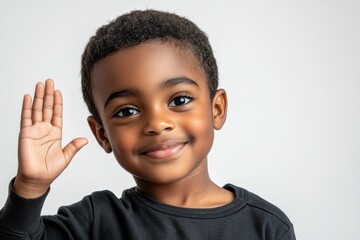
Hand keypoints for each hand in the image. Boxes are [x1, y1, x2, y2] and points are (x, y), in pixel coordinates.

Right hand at [14, 79, 87, 197]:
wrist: (37, 179)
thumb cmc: (50, 170)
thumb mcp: (66, 156)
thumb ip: (74, 146)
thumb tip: (85, 140)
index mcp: (56, 133)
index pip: (57, 114)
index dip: (58, 102)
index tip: (59, 91)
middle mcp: (45, 129)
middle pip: (47, 108)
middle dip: (49, 94)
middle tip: (49, 81)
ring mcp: (35, 130)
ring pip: (37, 109)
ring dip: (39, 97)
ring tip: (40, 85)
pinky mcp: (26, 134)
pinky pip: (26, 118)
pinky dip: (27, 107)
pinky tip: (29, 97)